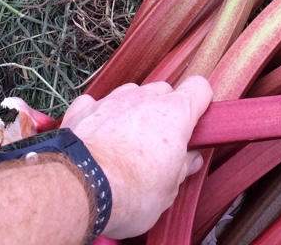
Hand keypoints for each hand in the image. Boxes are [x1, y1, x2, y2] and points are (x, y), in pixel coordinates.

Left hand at [62, 76, 212, 238]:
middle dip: (165, 111)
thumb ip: (182, 168)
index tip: (196, 122)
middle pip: (164, 91)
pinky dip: (99, 115)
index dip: (200, 103)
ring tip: (126, 143)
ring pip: (132, 94)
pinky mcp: (84, 109)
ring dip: (133, 111)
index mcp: (175, 113)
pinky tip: (97, 136)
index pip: (199, 88)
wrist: (79, 189)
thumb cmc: (130, 192)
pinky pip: (96, 104)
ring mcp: (113, 100)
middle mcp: (145, 98)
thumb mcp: (168, 191)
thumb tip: (190, 159)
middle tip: (160, 143)